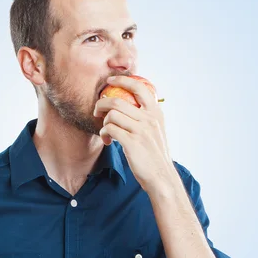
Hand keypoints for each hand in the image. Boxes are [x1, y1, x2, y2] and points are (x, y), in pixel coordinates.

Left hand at [93, 75, 173, 192]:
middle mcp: (149, 118)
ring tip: (106, 133)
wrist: (161, 176)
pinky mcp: (131, 142)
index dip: (122, 80)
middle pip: (117, 100)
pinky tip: (108, 141)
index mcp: (155, 113)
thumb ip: (146, 117)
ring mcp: (140, 130)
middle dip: (101, 103)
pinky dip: (104, 134)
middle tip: (97, 111)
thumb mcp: (157, 131)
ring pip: (111, 115)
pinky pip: (109, 129)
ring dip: (103, 123)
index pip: (139, 87)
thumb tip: (127, 106)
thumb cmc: (155, 155)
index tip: (110, 81)